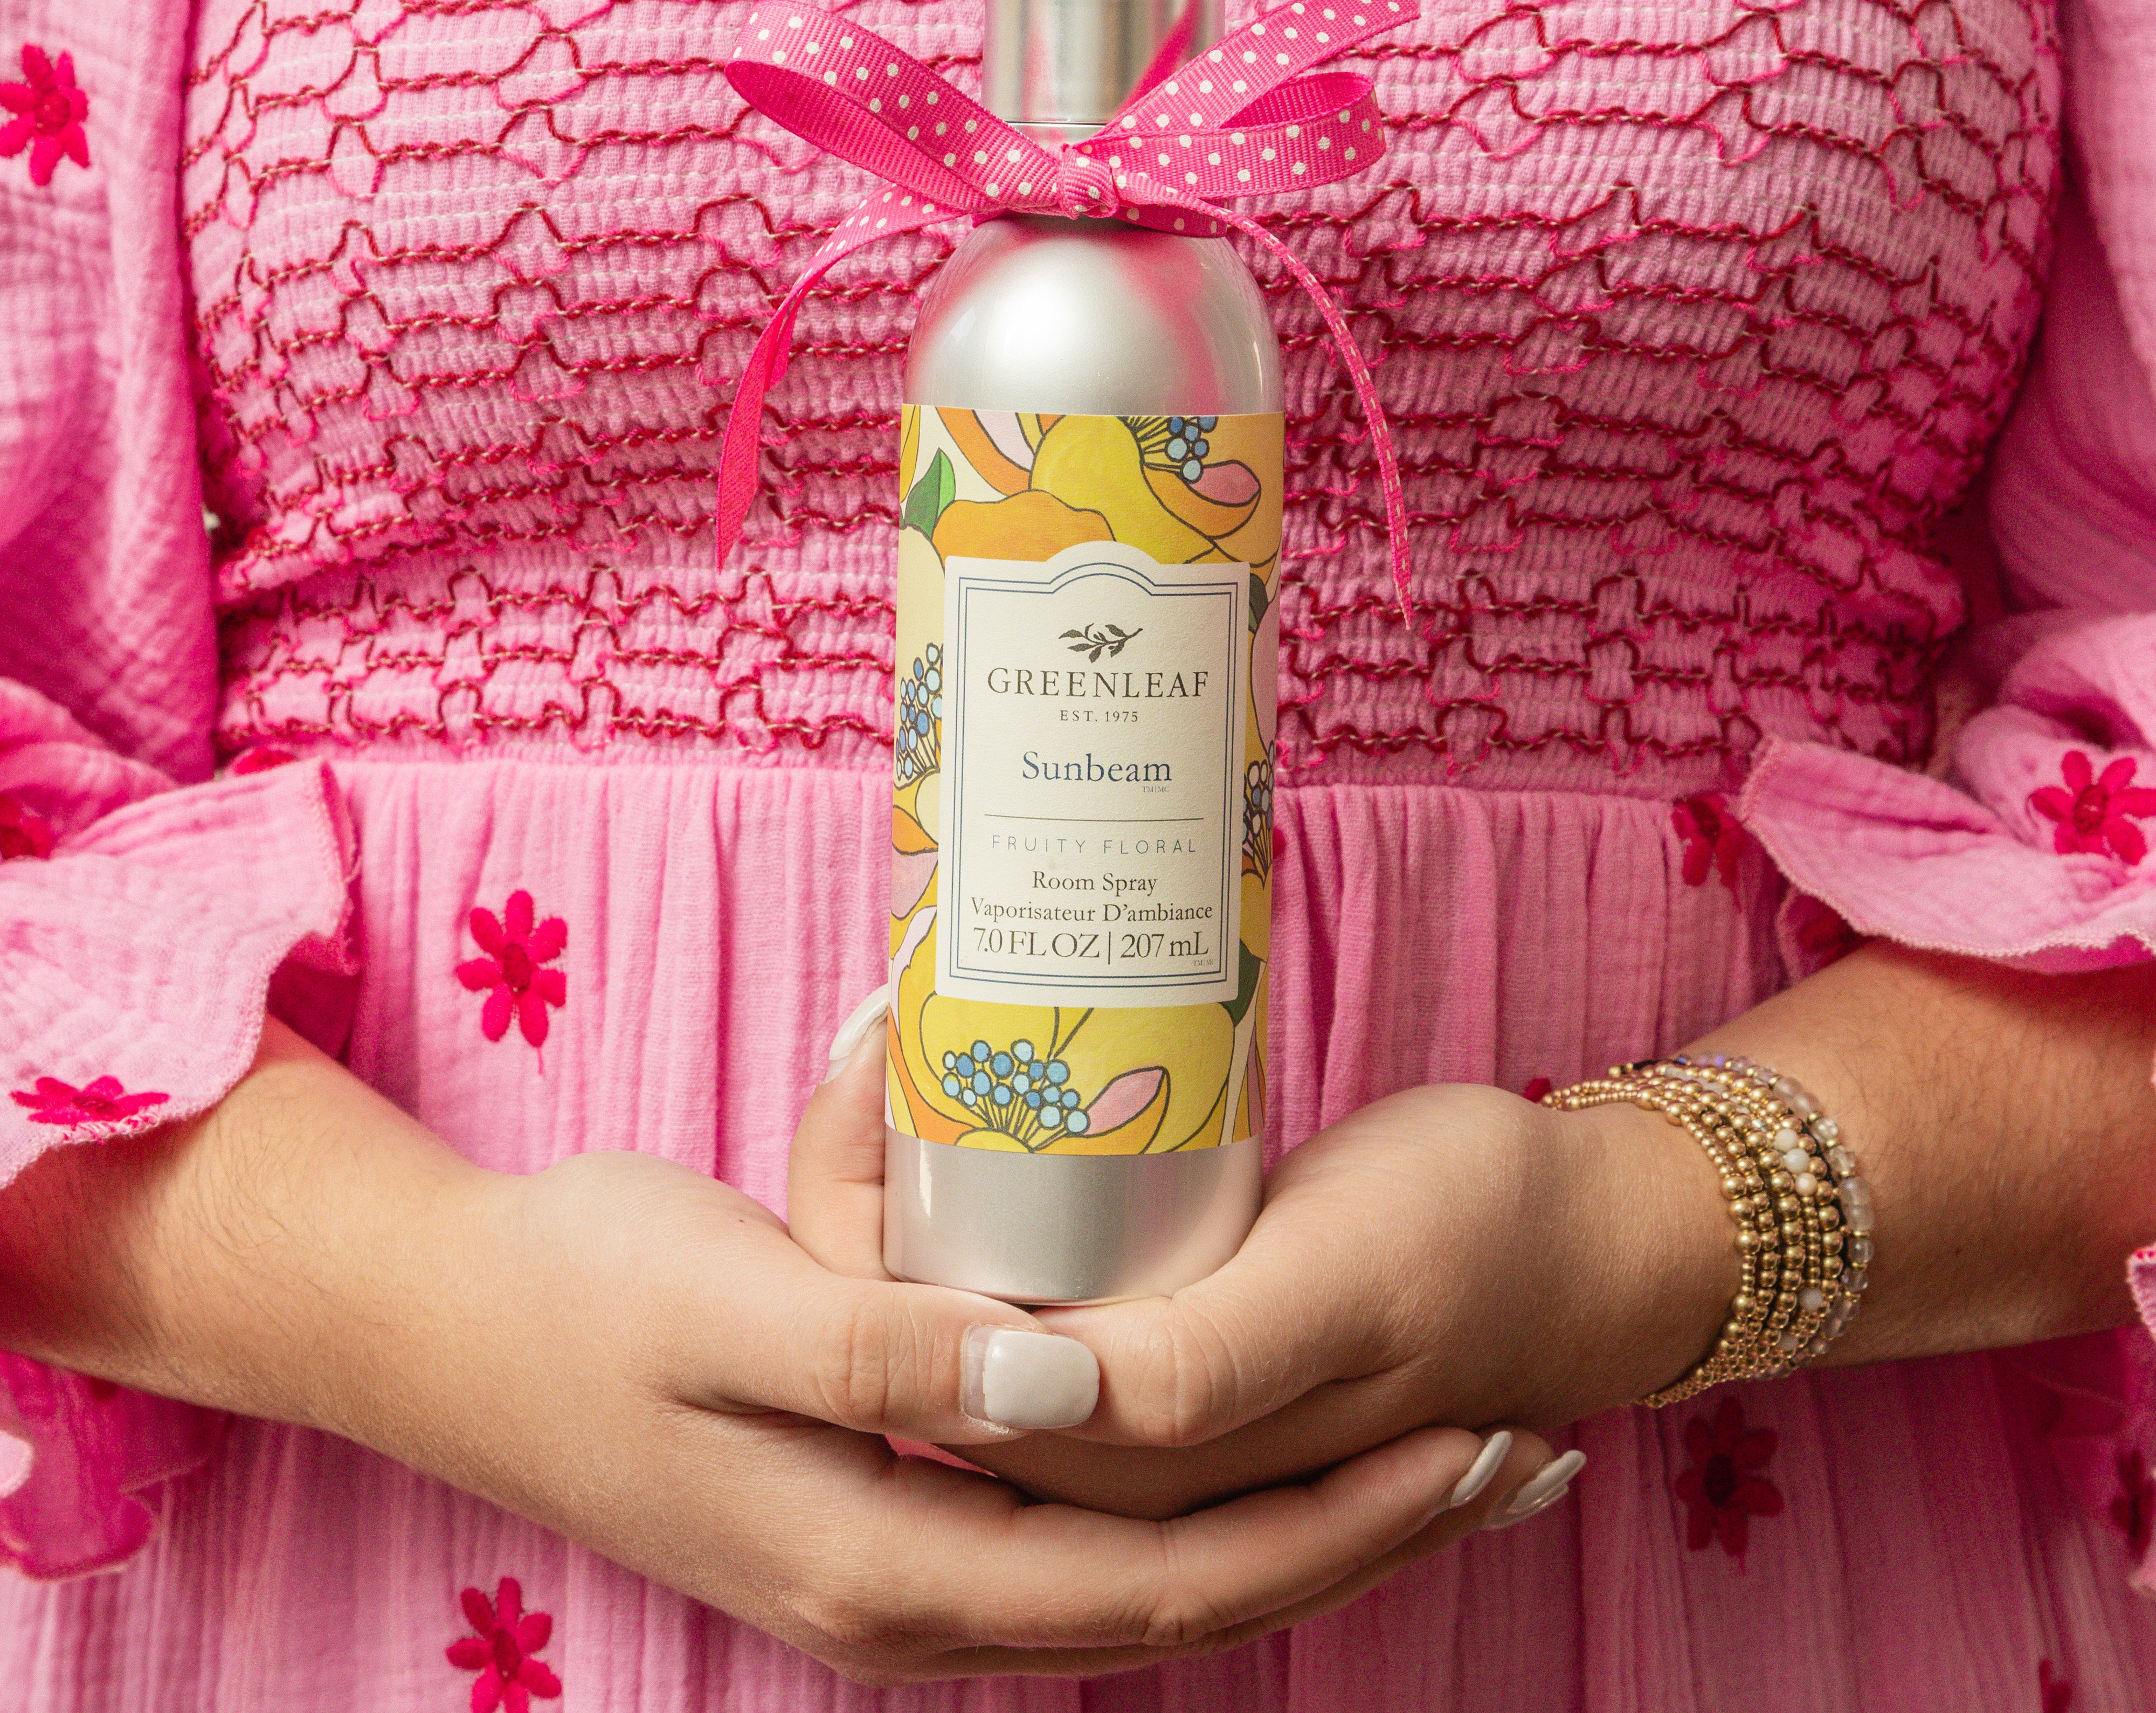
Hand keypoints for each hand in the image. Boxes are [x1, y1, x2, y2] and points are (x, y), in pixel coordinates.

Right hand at [0, 1021, 1526, 1686]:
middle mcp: (911, 1595)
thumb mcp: (733, 1305)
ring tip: (1426, 1460)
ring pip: (1143, 1579)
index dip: (1332, 1525)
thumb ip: (892, 1350)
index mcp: (886, 1561)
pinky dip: (1190, 1507)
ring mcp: (895, 1563)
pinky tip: (1249, 1458)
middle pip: (1183, 1600)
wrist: (450, 1330)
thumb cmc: (588, 1298)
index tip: (1470, 1444)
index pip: (1165, 1580)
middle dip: (1357, 1536)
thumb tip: (1056, 1383)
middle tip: (1509, 1457)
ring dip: (1291, 1526)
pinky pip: (1079, 1539)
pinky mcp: (881, 1509)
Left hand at [791, 1016, 1701, 1527]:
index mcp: (1151, 1461)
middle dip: (876, 1193)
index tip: (871, 1063)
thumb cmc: (1468, 1240)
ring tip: (895, 1054)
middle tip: (875, 1030)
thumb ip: (1197, 1371)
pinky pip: (1055, 1291)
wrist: (1583, 1237)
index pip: (950, 1373)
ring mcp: (1158, 1397)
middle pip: (946, 1337)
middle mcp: (1134, 1450)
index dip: (873, 1232)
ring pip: (988, 1310)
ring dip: (924, 1192)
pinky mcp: (1187, 1338)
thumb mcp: (1339, 1289)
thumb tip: (1018, 1391)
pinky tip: (963, 1127)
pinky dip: (1001, 1207)